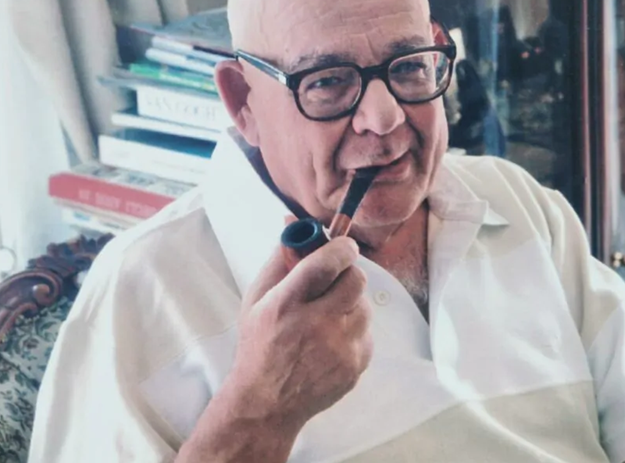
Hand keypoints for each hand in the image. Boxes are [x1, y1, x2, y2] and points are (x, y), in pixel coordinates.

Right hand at [225, 235, 373, 435]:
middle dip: (347, 274)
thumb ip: (279, 260)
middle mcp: (316, 325)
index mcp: (287, 305)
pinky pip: (367, 332)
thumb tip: (294, 222)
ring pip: (365, 306)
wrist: (268, 402)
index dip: (341, 248)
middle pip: (355, 280)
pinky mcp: (356, 365)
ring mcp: (340, 348)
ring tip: (327, 318)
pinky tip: (331, 341)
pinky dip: (353, 330)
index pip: (327, 263)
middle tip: (334, 280)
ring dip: (350, 304)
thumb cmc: (260, 345)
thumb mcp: (257, 299)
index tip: (343, 246)